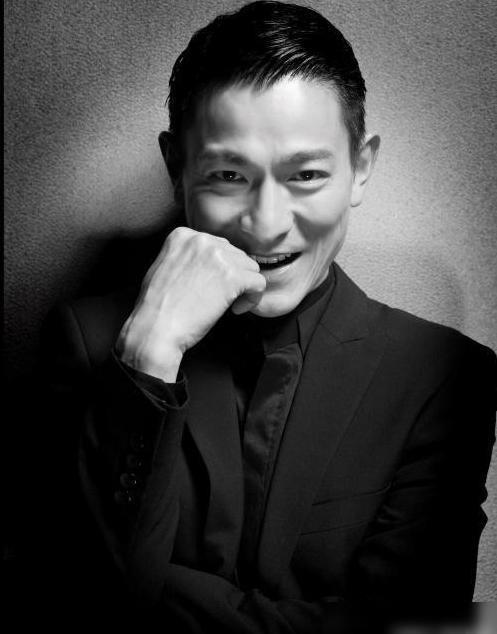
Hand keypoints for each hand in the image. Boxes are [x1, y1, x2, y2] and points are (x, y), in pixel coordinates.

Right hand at [116, 227, 265, 381]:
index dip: (220, 269)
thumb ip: (187, 257)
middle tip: (221, 298)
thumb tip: (210, 262)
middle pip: (236, 255)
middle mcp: (201, 240)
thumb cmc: (156, 307)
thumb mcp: (165, 267)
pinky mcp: (233, 276)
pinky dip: (252, 299)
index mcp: (183, 235)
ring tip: (229, 305)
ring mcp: (218, 256)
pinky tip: (236, 309)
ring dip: (244, 288)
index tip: (212, 286)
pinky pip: (258, 283)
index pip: (218, 246)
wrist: (155, 329)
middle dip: (233, 277)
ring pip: (250, 268)